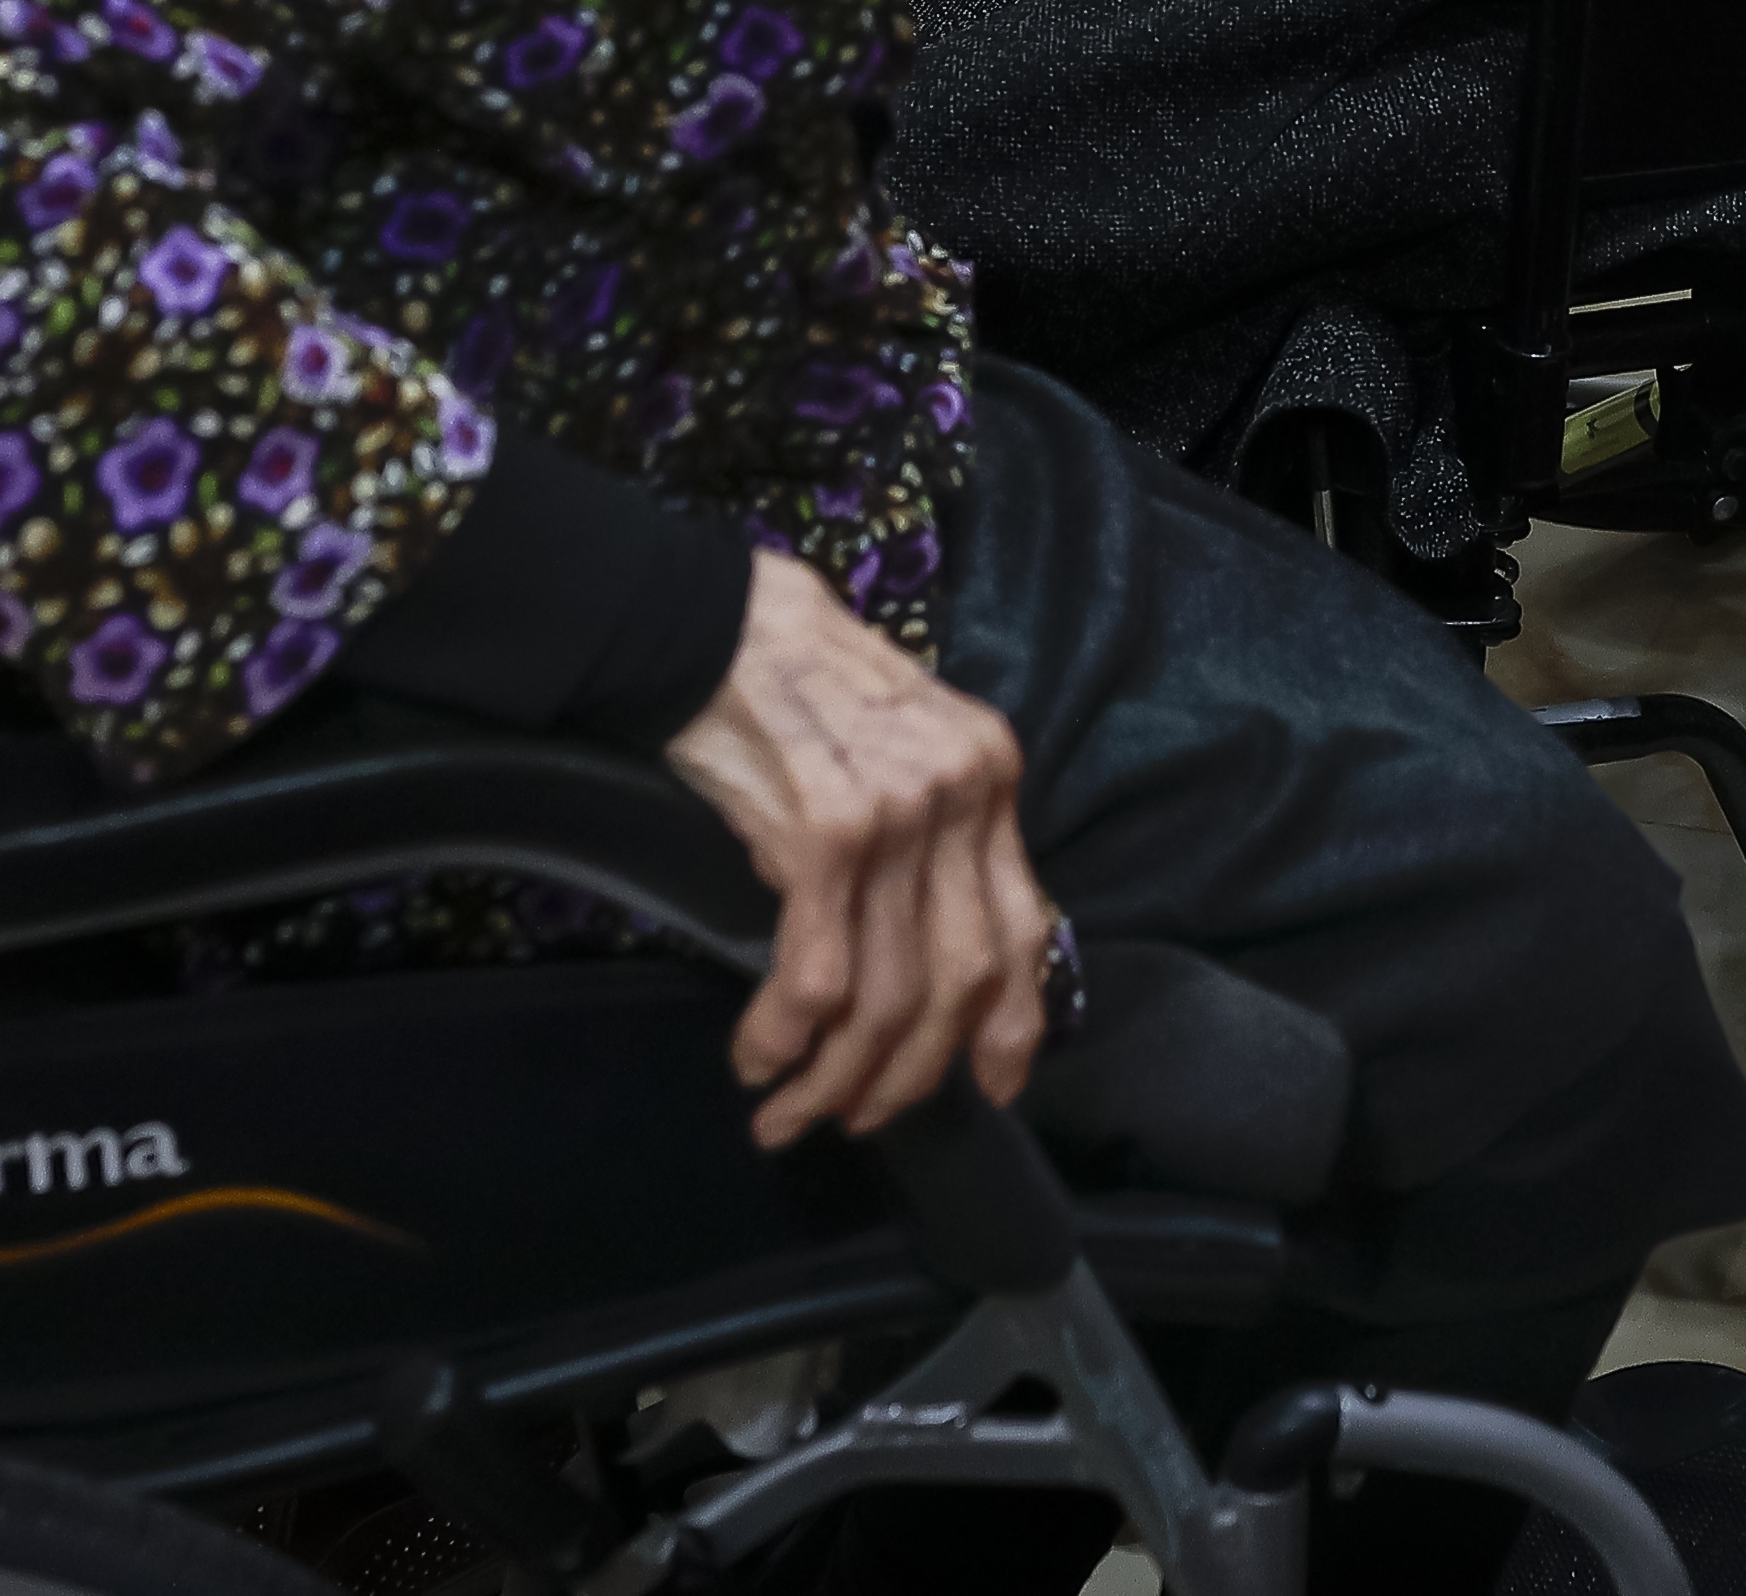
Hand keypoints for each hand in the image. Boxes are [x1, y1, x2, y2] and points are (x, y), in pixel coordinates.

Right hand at [663, 550, 1051, 1148]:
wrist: (719, 625)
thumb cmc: (800, 691)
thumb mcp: (903, 752)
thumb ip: (936, 841)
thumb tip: (936, 959)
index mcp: (991, 776)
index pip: (1026, 926)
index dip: (1012, 1024)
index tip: (992, 1087)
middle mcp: (962, 795)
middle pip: (959, 978)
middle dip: (908, 1073)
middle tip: (858, 1120)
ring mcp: (900, 813)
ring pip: (889, 992)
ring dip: (837, 1075)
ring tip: (789, 1113)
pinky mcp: (827, 831)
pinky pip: (819, 973)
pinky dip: (787, 1034)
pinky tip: (759, 1058)